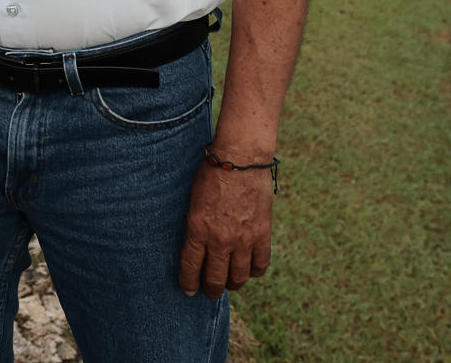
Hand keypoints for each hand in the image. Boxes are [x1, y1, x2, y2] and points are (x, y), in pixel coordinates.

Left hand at [177, 157, 273, 298]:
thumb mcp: (194, 199)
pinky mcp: (262, 234)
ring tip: (230, 282)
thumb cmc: (212, 172)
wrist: (241, 158)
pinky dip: (255, 271)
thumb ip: (196, 225)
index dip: (189, 283)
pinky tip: (251, 269)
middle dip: (211, 290)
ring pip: (239, 277)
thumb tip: (197, 244)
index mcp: (198, 229)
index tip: (189, 290)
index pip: (191, 268)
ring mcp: (243, 239)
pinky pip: (261, 264)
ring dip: (233, 283)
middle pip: (216, 278)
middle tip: (210, 292)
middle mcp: (220, 239)